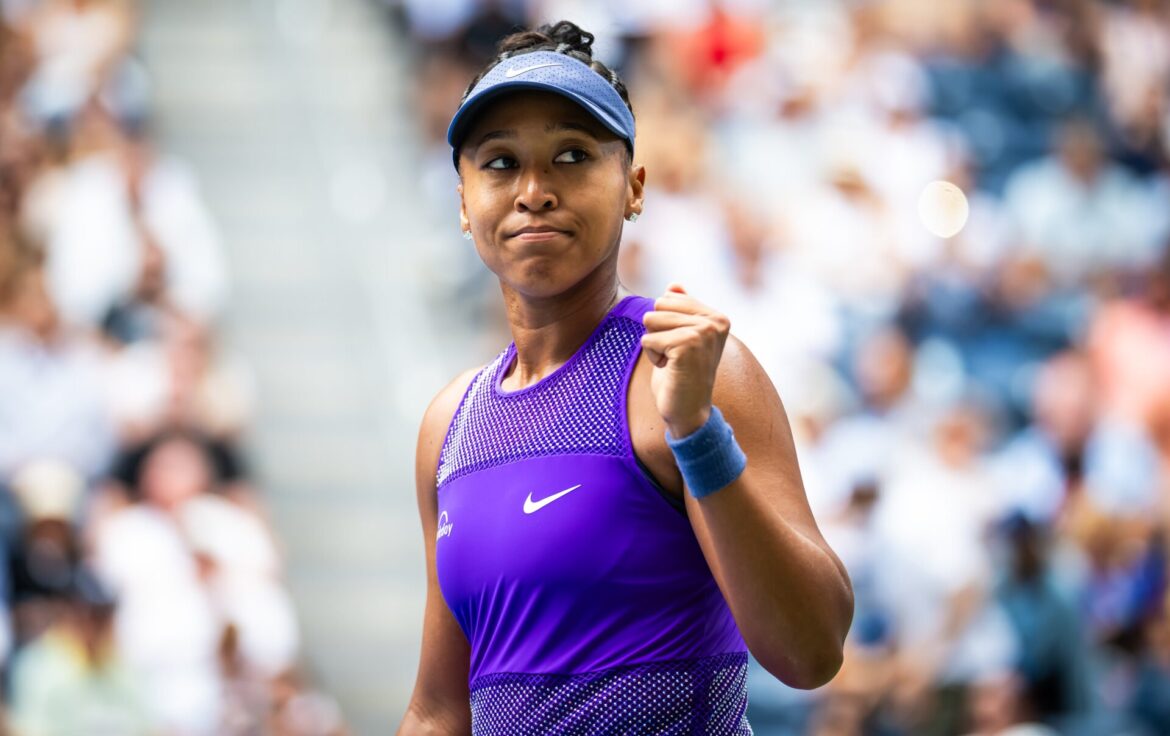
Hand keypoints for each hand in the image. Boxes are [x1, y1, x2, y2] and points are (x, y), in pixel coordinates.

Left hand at [641, 284, 730, 437]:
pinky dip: (653, 357)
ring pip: (651, 320)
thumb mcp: (680, 337)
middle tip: (675, 356)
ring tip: (673, 363)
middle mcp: (715, 321)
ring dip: (655, 345)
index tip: (680, 347)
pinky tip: (671, 370)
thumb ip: (681, 310)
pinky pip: (648, 339)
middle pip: (658, 306)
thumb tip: (674, 285)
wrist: (689, 412)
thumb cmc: (681, 375)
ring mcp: (703, 332)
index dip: (665, 324)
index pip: (668, 297)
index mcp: (717, 317)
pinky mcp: (687, 345)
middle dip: (657, 332)